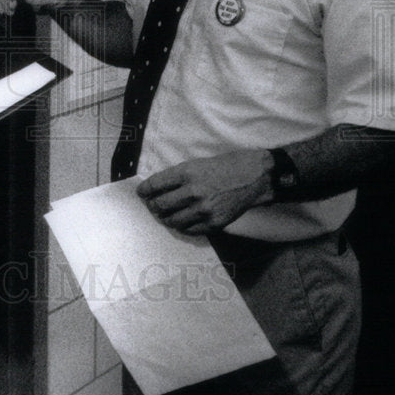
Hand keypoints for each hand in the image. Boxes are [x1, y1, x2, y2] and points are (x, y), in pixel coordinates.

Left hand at [137, 151, 273, 234]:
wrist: (253, 177)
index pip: (155, 185)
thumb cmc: (224, 167)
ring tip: (166, 215)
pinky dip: (182, 227)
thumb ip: (177, 177)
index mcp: (186, 173)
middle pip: (160, 206)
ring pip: (172, 221)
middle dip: (153, 207)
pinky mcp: (214, 223)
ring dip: (166, 218)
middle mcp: (193, 192)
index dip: (144, 190)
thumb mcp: (196, 164)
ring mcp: (204, 210)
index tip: (141, 193)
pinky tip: (182, 221)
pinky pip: (189, 230)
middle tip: (153, 206)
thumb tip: (157, 189)